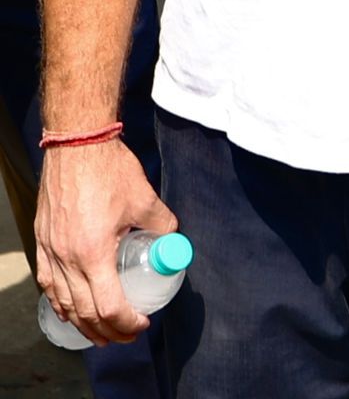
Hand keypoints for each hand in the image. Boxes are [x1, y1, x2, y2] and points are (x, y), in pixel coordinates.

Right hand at [35, 139, 176, 344]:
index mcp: (93, 253)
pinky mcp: (43, 240)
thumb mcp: (145, 198)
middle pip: (84, 312)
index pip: (108, 306)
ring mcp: (51, 251)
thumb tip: (173, 239)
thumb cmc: (110, 169)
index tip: (142, 324)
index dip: (126, 322)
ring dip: (80, 322)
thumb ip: (162, 223)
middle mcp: (67, 259)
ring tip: (98, 331)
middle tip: (124, 336)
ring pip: (62, 301)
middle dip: (106, 331)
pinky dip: (59, 301)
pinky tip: (69, 305)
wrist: (78, 143)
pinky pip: (47, 282)